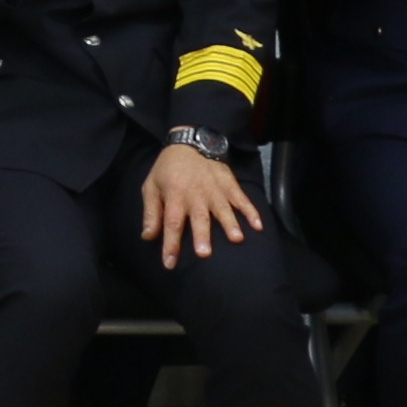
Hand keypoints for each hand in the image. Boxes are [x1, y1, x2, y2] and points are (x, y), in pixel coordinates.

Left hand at [139, 140, 262, 264]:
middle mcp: (196, 194)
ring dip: (230, 224)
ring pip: (223, 209)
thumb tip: (148, 237)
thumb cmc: (168, 170)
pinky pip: (241, 199)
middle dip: (202, 235)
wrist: (190, 143)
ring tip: (237, 239)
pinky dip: (250, 211)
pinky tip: (258, 225)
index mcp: (175, 195)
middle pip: (199, 217)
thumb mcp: (151, 187)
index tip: (170, 263)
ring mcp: (215, 189)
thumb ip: (151, 213)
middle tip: (205, 253)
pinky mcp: (229, 184)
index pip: (172, 222)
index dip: (171, 244)